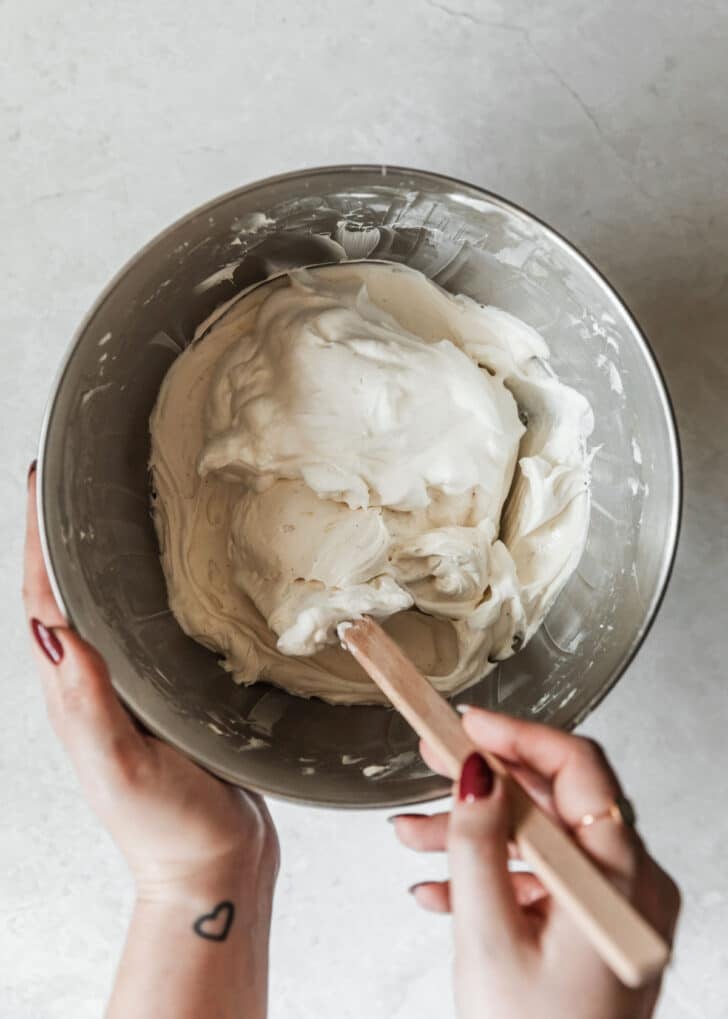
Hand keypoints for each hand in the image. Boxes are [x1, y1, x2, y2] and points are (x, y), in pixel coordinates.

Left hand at [23, 466, 277, 901]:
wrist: (213, 866)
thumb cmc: (167, 826)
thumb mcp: (122, 768)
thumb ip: (87, 707)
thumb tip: (51, 634)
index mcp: (76, 692)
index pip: (45, 601)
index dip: (37, 539)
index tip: (40, 481)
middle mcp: (97, 682)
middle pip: (68, 592)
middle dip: (60, 532)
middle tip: (71, 475)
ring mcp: (132, 688)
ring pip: (108, 606)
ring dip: (99, 555)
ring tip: (111, 507)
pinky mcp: (169, 695)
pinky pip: (148, 628)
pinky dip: (146, 590)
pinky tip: (167, 574)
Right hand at [391, 707, 679, 1018]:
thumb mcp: (489, 935)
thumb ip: (477, 843)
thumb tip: (475, 770)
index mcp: (618, 879)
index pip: (576, 769)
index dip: (516, 735)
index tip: (467, 723)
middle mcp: (626, 886)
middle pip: (552, 801)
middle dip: (482, 784)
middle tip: (433, 760)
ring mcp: (607, 909)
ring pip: (537, 841)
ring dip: (472, 834)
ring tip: (413, 836)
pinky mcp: (587, 930)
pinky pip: (538, 882)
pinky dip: (488, 876)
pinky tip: (438, 888)